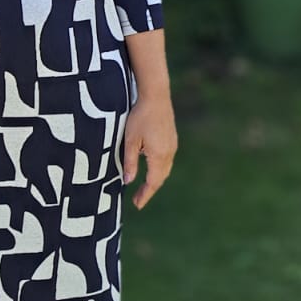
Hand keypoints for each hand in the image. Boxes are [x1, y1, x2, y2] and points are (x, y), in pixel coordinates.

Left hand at [122, 93, 177, 209]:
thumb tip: (128, 181)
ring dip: (155, 180)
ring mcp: (172, 146)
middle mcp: (169, 153)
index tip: (138, 205)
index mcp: (159, 156)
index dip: (145, 195)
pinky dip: (158, 169)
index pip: (153, 182)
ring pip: (164, 170)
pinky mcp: (172, 139)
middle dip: (149, 190)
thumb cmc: (140, 116)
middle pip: (160, 178)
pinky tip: (150, 168)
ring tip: (143, 187)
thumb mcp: (130, 140)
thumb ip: (130, 162)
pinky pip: (166, 160)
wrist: (156, 96)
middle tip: (138, 200)